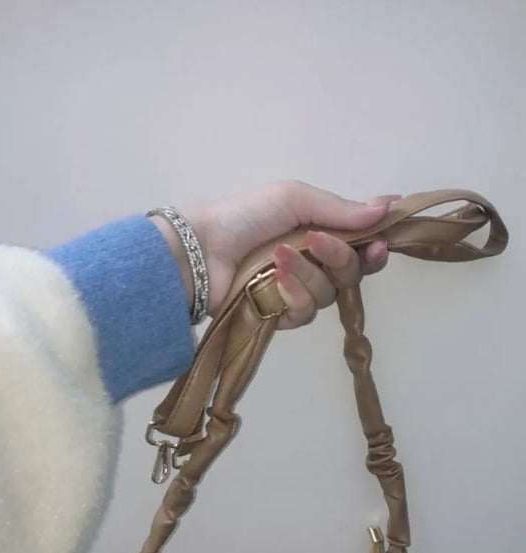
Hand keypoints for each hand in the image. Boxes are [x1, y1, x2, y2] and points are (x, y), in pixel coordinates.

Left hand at [154, 181, 398, 329]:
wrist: (201, 249)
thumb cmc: (245, 216)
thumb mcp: (294, 199)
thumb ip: (340, 209)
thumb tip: (388, 205)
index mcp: (319, 232)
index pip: (361, 247)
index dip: (375, 248)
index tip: (379, 245)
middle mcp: (313, 264)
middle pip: (351, 273)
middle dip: (340, 258)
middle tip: (317, 244)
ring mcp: (297, 292)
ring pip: (329, 294)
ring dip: (307, 274)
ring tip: (278, 258)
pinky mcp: (281, 316)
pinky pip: (305, 313)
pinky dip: (293, 295)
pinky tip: (273, 282)